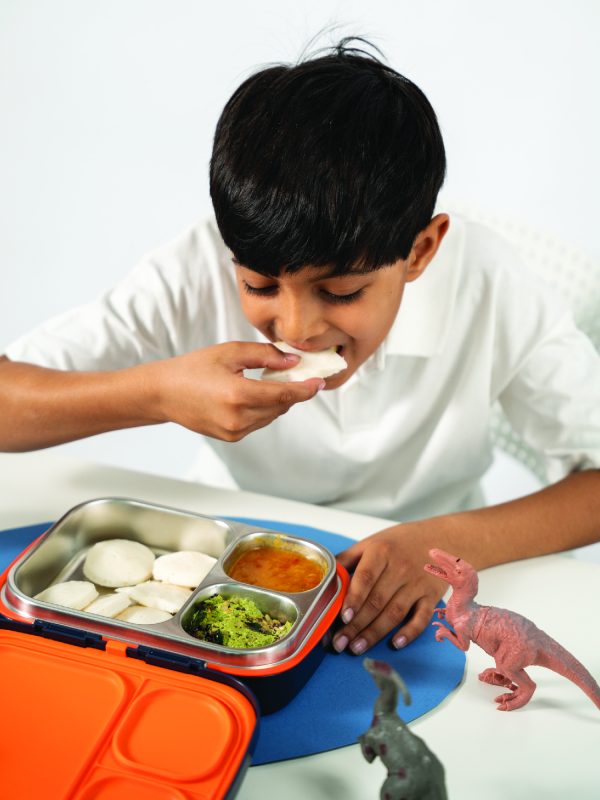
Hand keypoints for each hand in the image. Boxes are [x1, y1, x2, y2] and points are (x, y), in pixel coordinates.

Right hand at [147, 341, 323, 440]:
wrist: (164, 393)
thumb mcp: (230, 353)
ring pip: (271, 416)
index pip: (284, 395)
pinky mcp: (231, 437)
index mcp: (238, 395)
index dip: (305, 389)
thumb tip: (293, 360)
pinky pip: (258, 423)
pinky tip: (251, 395)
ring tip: (268, 381)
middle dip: (292, 391)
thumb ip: (265, 355)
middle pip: (281, 407)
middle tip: (295, 373)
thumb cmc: (193, 369)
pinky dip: (262, 409)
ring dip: (277, 401)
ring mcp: (235, 431)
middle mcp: (238, 418)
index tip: (319, 382)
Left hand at [333, 522, 447, 653]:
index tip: (343, 617)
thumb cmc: (399, 542)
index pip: (365, 578)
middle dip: (357, 625)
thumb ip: (348, 560)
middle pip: (377, 601)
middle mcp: (400, 568)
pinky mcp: (432, 596)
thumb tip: (324, 580)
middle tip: (340, 643)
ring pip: (394, 613)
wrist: (440, 538)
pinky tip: (396, 644)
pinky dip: (410, 632)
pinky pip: (421, 618)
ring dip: (375, 633)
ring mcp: (417, 583)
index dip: (354, 598)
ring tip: (357, 647)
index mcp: (381, 552)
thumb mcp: (371, 543)